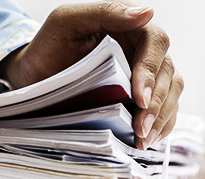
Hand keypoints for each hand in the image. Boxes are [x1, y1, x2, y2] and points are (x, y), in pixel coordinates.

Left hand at [0, 1, 182, 149]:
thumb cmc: (48, 46)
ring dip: (161, 117)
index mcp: (129, 26)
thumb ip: (105, 12)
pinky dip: (161, 125)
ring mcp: (143, 73)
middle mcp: (141, 48)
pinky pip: (163, 108)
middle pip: (166, 72)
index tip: (139, 98)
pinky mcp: (140, 95)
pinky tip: (149, 139)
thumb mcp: (67, 21)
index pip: (155, 44)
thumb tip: (147, 12)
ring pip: (170, 91)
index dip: (150, 71)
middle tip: (140, 129)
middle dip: (156, 103)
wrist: (34, 74)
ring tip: (143, 139)